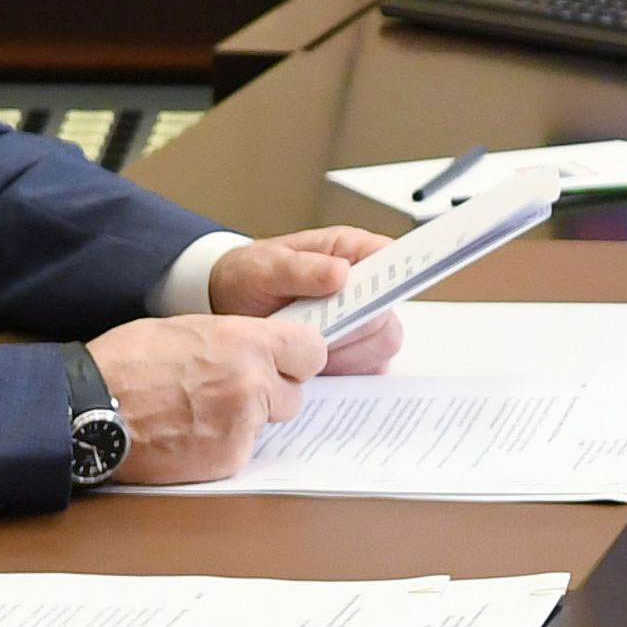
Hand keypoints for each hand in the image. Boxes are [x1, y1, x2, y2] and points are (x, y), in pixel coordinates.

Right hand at [84, 313, 328, 484]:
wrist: (90, 408)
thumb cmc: (128, 362)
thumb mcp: (187, 329)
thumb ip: (234, 341)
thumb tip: (258, 351)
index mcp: (247, 342)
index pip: (312, 351)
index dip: (296, 360)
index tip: (283, 364)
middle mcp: (254, 383)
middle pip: (294, 394)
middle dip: (270, 395)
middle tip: (228, 393)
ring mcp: (243, 425)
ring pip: (268, 425)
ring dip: (246, 421)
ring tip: (199, 413)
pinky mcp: (227, 460)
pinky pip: (241, 452)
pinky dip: (221, 447)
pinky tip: (188, 436)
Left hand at [203, 225, 407, 375]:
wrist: (226, 304)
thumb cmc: (249, 275)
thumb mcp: (263, 266)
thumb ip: (301, 268)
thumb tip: (340, 273)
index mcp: (352, 252)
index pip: (394, 260)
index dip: (400, 276)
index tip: (382, 294)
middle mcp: (365, 288)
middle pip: (388, 317)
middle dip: (353, 330)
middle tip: (314, 329)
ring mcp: (361, 324)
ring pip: (381, 349)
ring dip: (344, 356)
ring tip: (305, 346)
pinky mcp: (353, 354)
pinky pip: (366, 372)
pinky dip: (341, 374)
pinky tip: (310, 365)